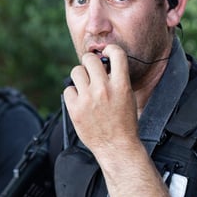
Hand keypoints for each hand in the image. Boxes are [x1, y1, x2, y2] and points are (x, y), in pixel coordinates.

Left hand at [63, 43, 138, 158]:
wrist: (116, 147)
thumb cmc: (124, 123)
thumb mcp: (128, 97)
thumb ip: (117, 79)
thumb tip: (103, 64)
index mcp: (121, 85)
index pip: (116, 53)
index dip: (110, 50)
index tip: (107, 54)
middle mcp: (103, 89)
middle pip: (89, 59)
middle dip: (90, 63)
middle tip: (91, 71)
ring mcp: (88, 99)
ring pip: (76, 72)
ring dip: (80, 77)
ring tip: (86, 87)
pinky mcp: (75, 109)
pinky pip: (68, 90)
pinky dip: (73, 94)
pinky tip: (81, 102)